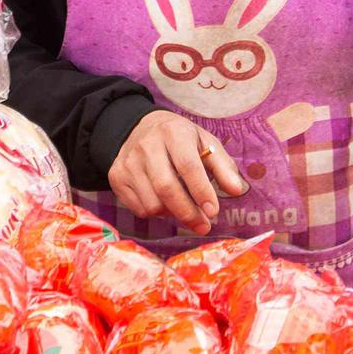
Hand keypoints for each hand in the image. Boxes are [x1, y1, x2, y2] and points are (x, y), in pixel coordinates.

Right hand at [108, 110, 245, 233]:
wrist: (137, 128)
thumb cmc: (178, 139)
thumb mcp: (204, 142)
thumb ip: (223, 166)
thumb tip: (237, 190)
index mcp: (173, 133)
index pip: (187, 165)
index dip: (201, 191)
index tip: (213, 211)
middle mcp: (146, 146)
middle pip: (166, 188)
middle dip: (188, 212)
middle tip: (203, 225)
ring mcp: (128, 162)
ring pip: (152, 203)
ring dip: (172, 214)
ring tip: (184, 209)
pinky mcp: (116, 177)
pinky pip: (139, 208)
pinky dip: (156, 213)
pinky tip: (165, 204)